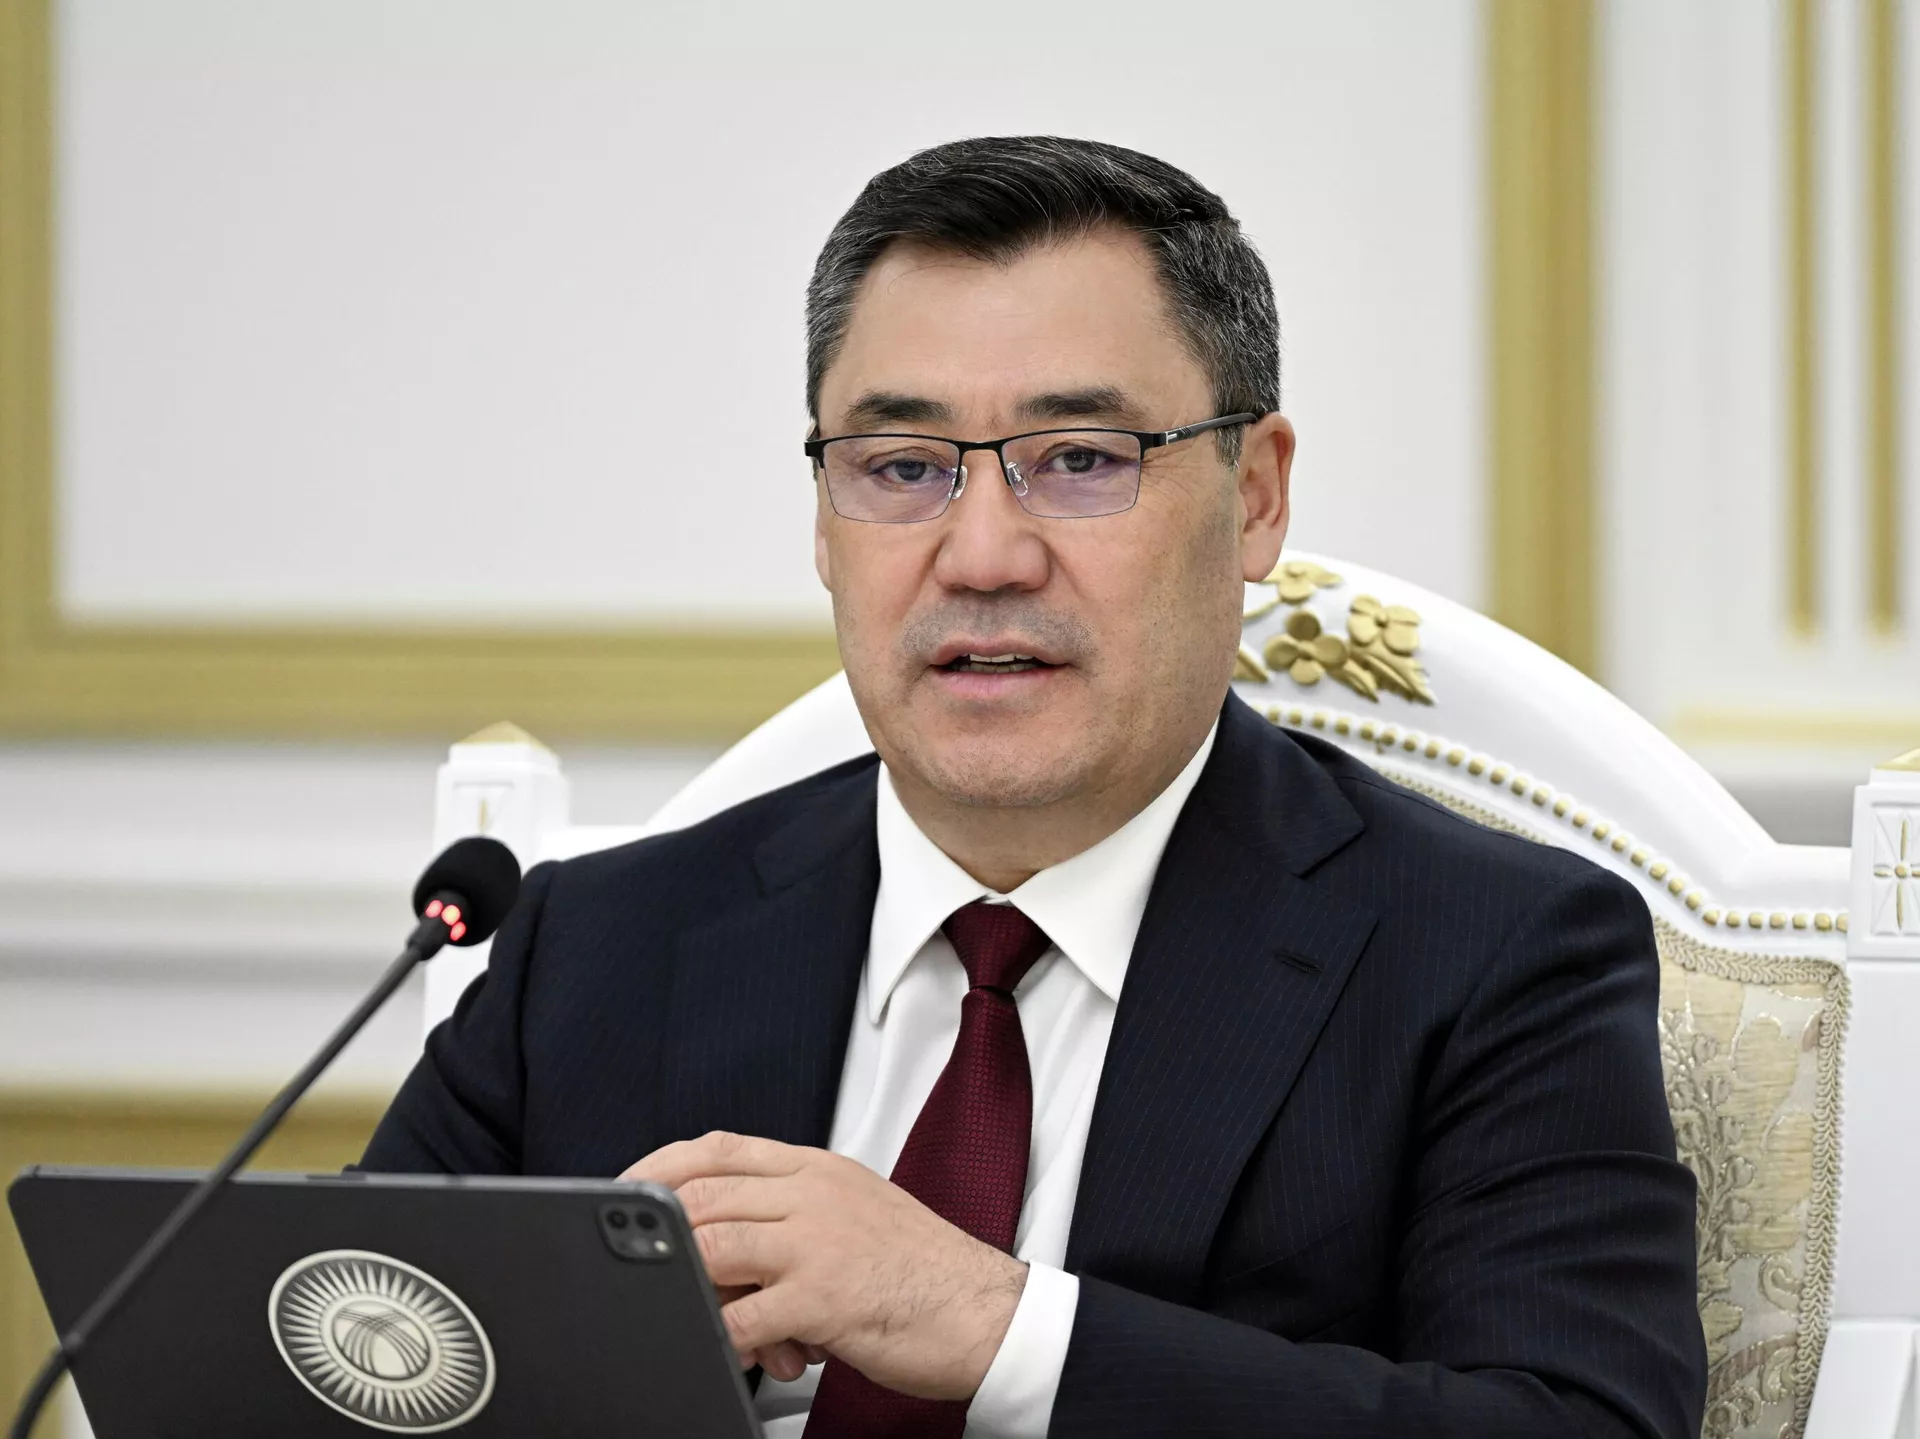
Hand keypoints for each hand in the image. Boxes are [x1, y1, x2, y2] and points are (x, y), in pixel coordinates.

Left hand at [620, 1131, 1026, 1397]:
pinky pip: (745, 1316)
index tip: (629, 1190)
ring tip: (704, 1315)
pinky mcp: (826, 1296)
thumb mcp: (856, 1212)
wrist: (984, 1310)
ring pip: (713, 1245)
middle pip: (703, 1192)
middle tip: (642, 1266)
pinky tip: (731, 1351)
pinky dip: (722, 1336)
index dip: (662, 1165)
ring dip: (693, 1286)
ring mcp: (819, 1241)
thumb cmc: (922, 1271)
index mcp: (820, 1168)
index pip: (721, 1147)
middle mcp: (815, 1193)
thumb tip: (724, 1240)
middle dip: (660, 1232)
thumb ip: (793, 1212)